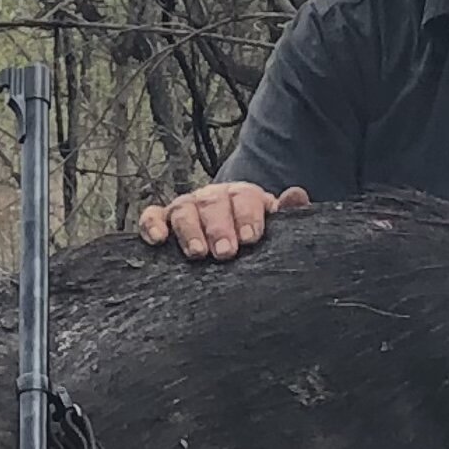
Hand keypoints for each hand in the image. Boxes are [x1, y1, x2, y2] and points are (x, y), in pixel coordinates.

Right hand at [136, 180, 307, 260]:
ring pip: (183, 211)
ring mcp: (187, 209)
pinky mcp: (163, 221)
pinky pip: (152, 217)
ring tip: (197, 253)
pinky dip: (152, 225)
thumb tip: (296, 195)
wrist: (229, 237)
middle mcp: (213, 199)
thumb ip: (288, 214)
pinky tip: (157, 240)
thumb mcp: (276, 226)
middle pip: (212, 204)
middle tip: (225, 252)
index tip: (251, 238)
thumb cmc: (252, 235)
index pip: (245, 197)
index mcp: (243, 197)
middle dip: (218, 227)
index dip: (247, 215)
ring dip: (189, 231)